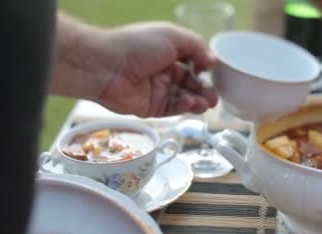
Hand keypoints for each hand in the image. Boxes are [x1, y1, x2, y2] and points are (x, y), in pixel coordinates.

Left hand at [96, 22, 217, 116]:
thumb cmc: (135, 45)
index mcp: (167, 52)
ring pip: (184, 99)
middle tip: (214, 96)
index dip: (205, 69)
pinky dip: (184, 107)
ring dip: (198, 101)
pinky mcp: (150, 107)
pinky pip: (172, 109)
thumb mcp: (173, 36)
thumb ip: (197, 47)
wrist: (106, 66)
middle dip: (205, 90)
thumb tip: (212, 61)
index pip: (193, 63)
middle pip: (191, 84)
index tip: (215, 74)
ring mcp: (156, 90)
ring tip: (207, 103)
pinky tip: (191, 103)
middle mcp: (162, 71)